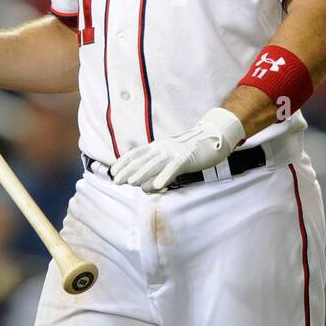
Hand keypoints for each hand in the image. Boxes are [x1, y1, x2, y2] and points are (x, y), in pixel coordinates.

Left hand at [111, 107, 246, 193]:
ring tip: (131, 182)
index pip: (136, 153)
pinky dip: (165, 177)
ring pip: (155, 164)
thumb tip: (144, 186)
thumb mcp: (170, 158)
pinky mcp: (186, 158)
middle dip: (128, 170)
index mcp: (158, 145)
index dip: (124, 162)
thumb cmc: (190, 153)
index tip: (113, 171)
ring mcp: (174, 152)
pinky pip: (173, 169)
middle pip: (142, 159)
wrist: (213, 139)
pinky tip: (158, 186)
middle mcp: (163, 147)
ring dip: (142, 173)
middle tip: (116, 181)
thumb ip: (157, 170)